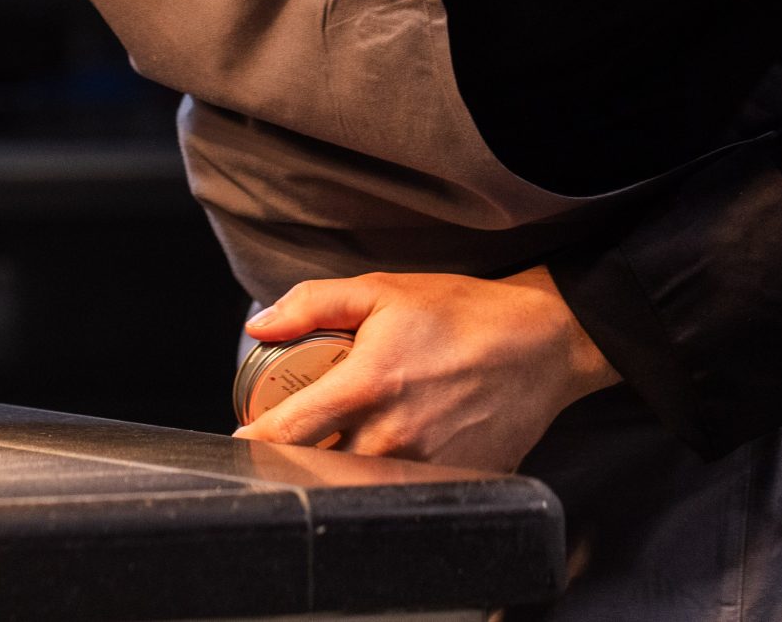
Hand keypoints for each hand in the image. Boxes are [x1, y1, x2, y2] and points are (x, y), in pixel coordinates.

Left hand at [233, 267, 620, 471]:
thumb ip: (312, 304)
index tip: (240, 439)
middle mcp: (393, 435)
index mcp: (367, 385)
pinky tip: (382, 454)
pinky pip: (403, 491)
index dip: (254, 440)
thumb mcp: (380, 290)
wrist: (542, 342)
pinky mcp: (456, 482)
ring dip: (336, 470)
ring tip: (330, 445)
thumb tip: (259, 326)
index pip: (289, 431)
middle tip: (285, 438)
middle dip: (293, 457)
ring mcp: (425, 466)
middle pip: (317, 467)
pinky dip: (383, 478)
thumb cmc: (461, 313)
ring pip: (357, 485)